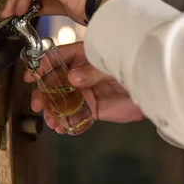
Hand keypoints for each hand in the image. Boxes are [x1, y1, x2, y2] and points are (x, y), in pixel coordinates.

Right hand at [24, 42, 144, 133]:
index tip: (32, 75)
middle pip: (55, 82)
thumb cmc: (131, 67)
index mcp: (83, 56)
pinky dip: (65, 121)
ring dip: (52, 110)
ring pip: (62, 100)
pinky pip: (74, 114)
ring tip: (49, 119)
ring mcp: (85, 91)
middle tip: (37, 103)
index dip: (43, 66)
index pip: (58, 58)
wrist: (151, 89)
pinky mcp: (92, 107)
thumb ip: (91, 71)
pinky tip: (59, 126)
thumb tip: (73, 78)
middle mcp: (80, 73)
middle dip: (44, 93)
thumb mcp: (110, 66)